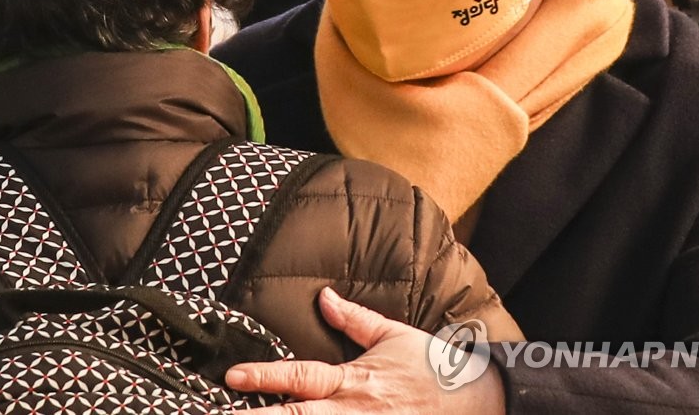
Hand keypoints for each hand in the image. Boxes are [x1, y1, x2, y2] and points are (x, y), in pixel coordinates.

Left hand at [225, 287, 505, 413]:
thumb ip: (354, 320)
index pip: (300, 377)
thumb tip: (324, 297)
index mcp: (354, 380)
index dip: (265, 376)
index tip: (231, 377)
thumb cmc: (432, 368)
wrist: (479, 402)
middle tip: (219, 413)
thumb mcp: (393, 336)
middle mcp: (353, 413)